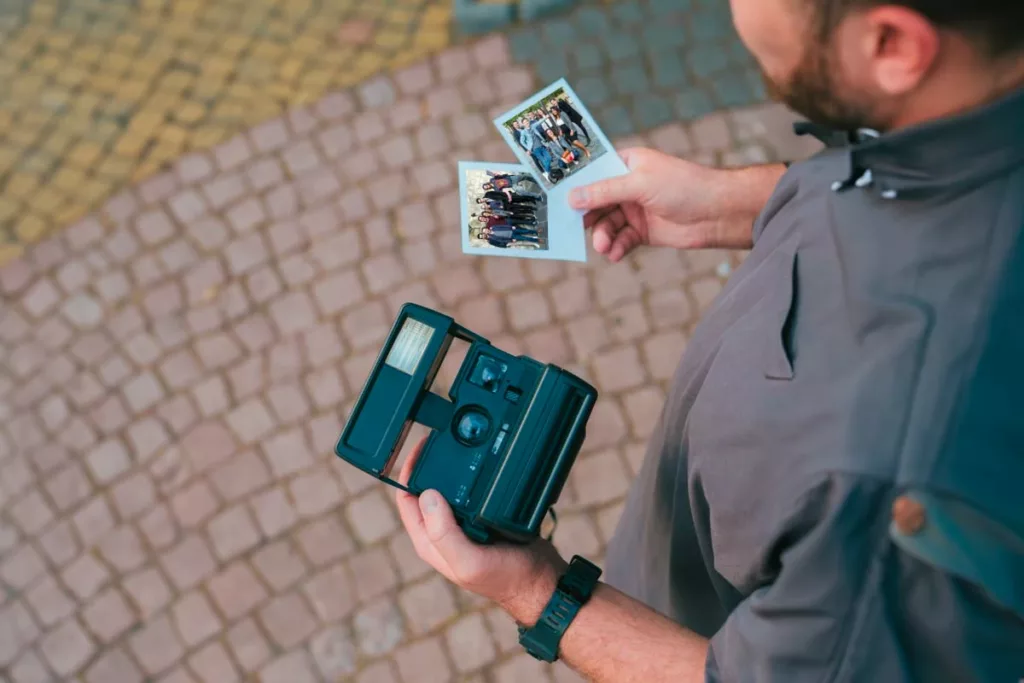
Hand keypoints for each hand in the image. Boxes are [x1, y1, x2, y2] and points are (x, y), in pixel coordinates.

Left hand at [394, 438, 566, 620]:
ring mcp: (464, 524)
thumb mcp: (470, 561)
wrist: (542, 583)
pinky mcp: (484, 518)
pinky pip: (474, 491)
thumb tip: (428, 495)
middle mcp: (443, 531)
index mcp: (430, 541)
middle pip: (427, 490)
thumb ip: (444, 534)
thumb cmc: (506, 578)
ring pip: (451, 489)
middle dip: (430, 465)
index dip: (409, 471)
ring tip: (461, 444)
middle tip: (443, 439)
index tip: (422, 447)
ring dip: (453, 469)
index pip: (407, 499)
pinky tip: (483, 462)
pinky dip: (475, 476)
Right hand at [569, 148, 784, 260]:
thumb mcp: (640, 184)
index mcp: (627, 164)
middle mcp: (628, 186)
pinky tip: (616, 253)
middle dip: (587, 217)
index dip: (576, 186)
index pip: (593, 173)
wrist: (718, 213)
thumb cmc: (684, 186)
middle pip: (596, 202)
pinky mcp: (643, 231)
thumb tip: (572, 197)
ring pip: (607, 224)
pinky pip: (621, 240)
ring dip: (603, 236)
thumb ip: (604, 192)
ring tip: (604, 246)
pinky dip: (617, 247)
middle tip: (576, 229)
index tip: (558, 200)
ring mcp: (635, 209)